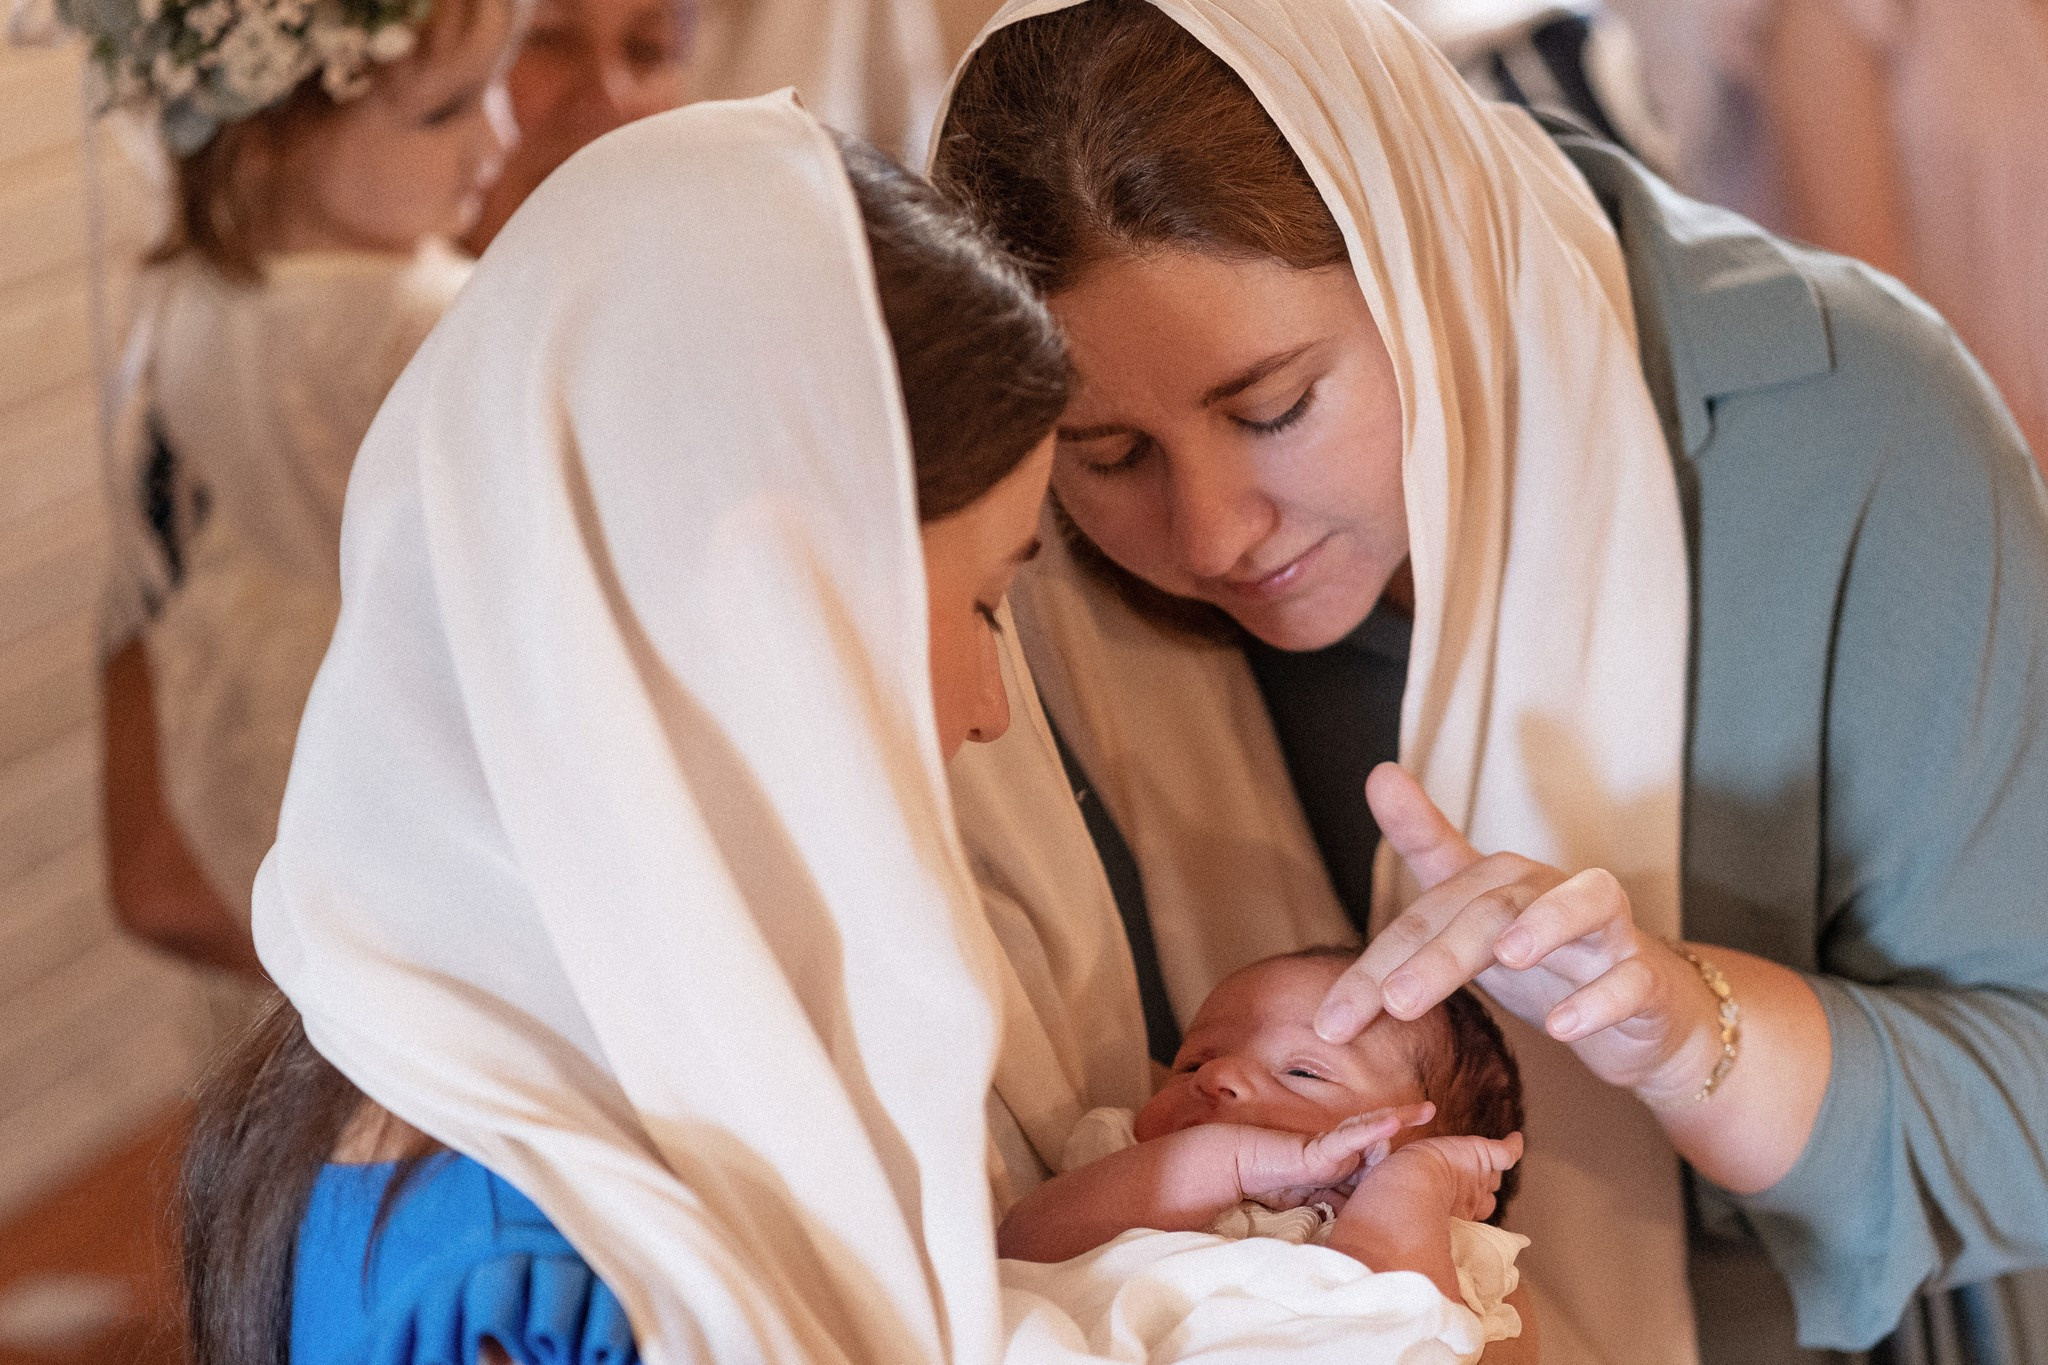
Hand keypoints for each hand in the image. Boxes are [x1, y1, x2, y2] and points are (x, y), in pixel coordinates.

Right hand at [1231, 1103, 1435, 1208]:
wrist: (1235, 1165)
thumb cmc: (1266, 1182)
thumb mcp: (1308, 1203)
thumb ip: (1331, 1207)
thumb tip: (1353, 1227)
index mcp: (1336, 1169)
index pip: (1373, 1164)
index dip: (1394, 1162)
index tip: (1420, 1161)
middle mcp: (1337, 1155)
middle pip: (1377, 1143)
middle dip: (1402, 1125)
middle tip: (1428, 1112)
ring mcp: (1329, 1149)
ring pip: (1368, 1132)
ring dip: (1396, 1118)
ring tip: (1424, 1110)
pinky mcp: (1319, 1149)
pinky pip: (1349, 1138)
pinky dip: (1371, 1130)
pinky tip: (1391, 1123)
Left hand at [1314, 764, 1724, 1103]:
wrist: (1645, 1010)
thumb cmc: (1548, 959)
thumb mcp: (1476, 914)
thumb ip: (1426, 852)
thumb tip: (1380, 773)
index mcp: (1499, 883)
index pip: (1426, 916)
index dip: (1377, 961)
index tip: (1331, 1014)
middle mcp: (1550, 892)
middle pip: (1488, 910)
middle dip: (1437, 957)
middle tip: (1391, 1004)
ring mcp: (1605, 931)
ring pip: (1580, 910)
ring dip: (1545, 926)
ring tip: (1507, 957)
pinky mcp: (1646, 976)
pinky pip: (1629, 979)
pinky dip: (1599, 998)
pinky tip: (1565, 1025)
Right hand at [1325, 1132, 1522, 1297]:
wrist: (1400, 1200)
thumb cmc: (1403, 1236)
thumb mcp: (1430, 1274)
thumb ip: (1451, 1294)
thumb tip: (1471, 1328)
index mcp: (1443, 1219)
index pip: (1462, 1217)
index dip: (1470, 1216)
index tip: (1475, 1221)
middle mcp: (1454, 1196)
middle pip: (1477, 1194)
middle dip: (1482, 1193)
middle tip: (1485, 1195)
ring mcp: (1465, 1174)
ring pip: (1489, 1175)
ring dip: (1494, 1175)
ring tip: (1498, 1170)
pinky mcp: (1474, 1154)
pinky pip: (1501, 1151)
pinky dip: (1511, 1148)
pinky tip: (1517, 1142)